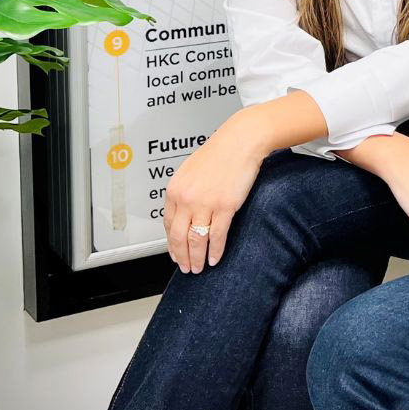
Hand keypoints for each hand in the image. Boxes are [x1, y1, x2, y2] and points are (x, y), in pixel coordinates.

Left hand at [164, 109, 267, 272]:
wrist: (240, 141)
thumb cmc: (220, 153)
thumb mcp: (192, 171)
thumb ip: (185, 192)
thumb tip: (184, 214)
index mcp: (175, 189)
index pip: (168, 225)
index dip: (171, 244)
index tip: (175, 253)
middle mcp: (186, 198)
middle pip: (178, 237)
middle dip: (181, 257)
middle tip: (186, 268)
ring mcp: (205, 203)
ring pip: (196, 240)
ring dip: (196, 258)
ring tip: (199, 268)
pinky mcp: (225, 206)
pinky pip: (216, 236)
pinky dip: (215, 251)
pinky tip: (214, 258)